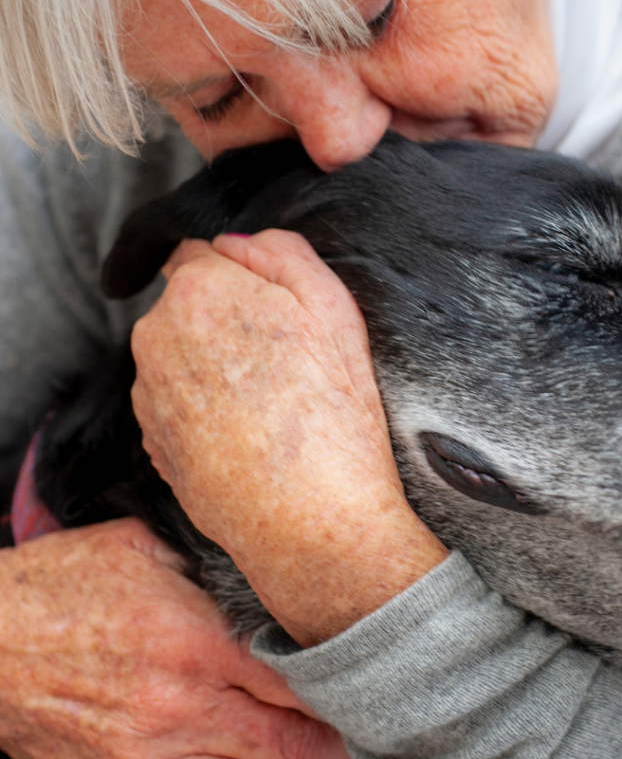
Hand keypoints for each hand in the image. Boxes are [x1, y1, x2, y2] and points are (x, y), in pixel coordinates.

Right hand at [0, 518, 348, 758]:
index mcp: (195, 642)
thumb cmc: (61, 584)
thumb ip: (209, 566)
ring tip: (326, 746)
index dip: (339, 688)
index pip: (292, 678)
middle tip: (365, 729)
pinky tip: (259, 752)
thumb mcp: (143, 548)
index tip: (371, 683)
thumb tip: (259, 566)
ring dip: (287, 758)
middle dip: (327, 740)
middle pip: (280, 741)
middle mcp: (180, 705)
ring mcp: (148, 750)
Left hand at [130, 230, 447, 646]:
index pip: (203, 251)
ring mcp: (149, 390)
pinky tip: (250, 430)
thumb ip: (281, 250)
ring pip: (183, 350)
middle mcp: (156, 334)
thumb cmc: (331, 411)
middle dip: (227, 315)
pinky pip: (178, 398)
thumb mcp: (333, 305)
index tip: (278, 307)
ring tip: (271, 399)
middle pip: (190, 301)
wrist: (309, 518)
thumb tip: (239, 241)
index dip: (246, 275)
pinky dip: (205, 404)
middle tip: (285, 355)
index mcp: (198, 289)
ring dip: (214, 360)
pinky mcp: (152, 438)